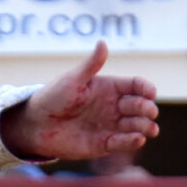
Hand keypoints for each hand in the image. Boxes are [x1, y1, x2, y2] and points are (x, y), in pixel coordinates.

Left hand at [0, 44, 159, 161]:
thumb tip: (103, 42)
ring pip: (136, 126)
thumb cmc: (52, 98)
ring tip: (149, 129)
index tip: (151, 93)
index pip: (136, 86)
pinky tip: (136, 139)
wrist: (35, 125)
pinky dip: (132, 141)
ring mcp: (110, 125)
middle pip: (140, 106)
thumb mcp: (73, 79)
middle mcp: (113, 106)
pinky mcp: (103, 144)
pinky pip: (122, 143)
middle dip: (147, 109)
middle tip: (148, 112)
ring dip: (145, 127)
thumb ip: (91, 65)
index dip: (146, 88)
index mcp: (109, 88)